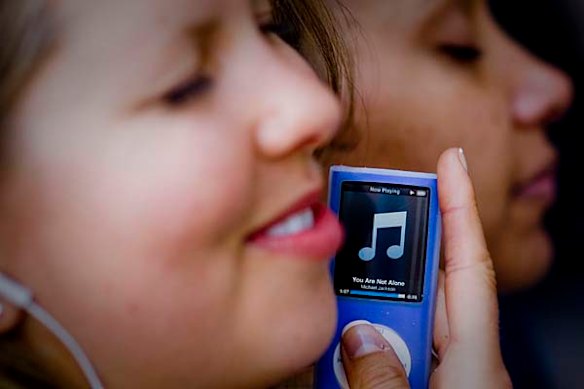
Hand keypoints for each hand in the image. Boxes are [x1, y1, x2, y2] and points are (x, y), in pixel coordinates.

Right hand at [341, 148, 511, 388]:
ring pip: (399, 321)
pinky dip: (361, 346)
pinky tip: (334, 350)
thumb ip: (382, 375)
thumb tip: (356, 334)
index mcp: (475, 362)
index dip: (460, 207)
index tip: (451, 161)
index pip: (469, 265)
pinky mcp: (423, 385)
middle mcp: (462, 361)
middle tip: (352, 232)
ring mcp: (441, 374)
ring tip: (329, 313)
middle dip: (387, 261)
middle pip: (424, 288)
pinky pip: (391, 349)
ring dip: (362, 315)